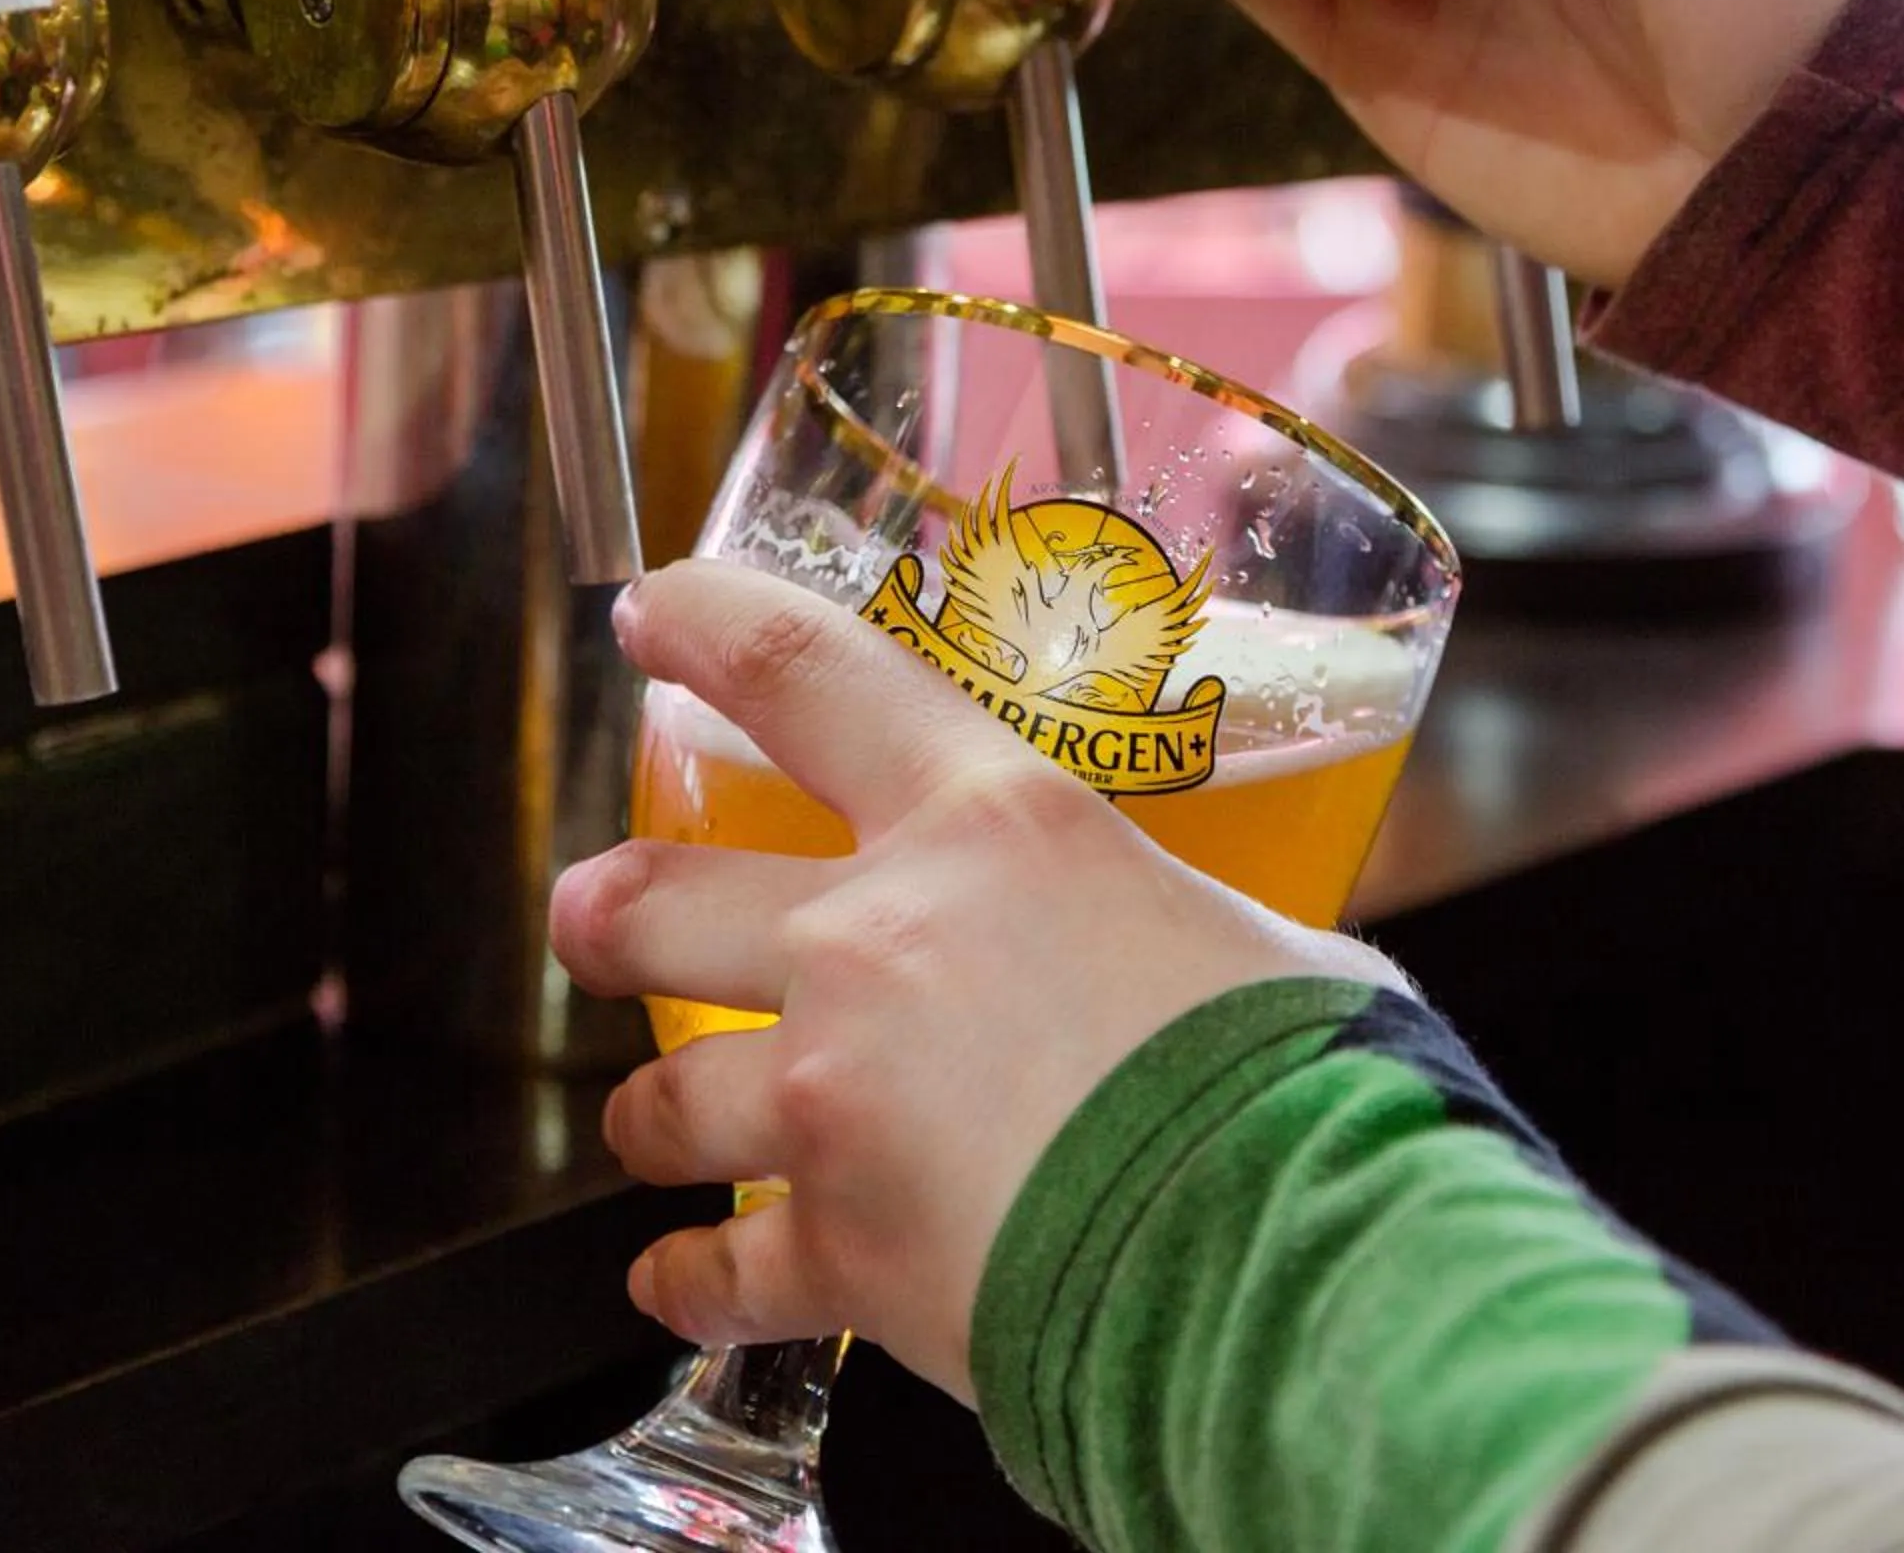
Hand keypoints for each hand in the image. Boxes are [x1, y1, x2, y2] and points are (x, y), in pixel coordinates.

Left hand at [552, 560, 1406, 1403]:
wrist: (1290, 1264)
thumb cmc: (1309, 1083)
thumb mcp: (1264, 940)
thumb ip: (1184, 937)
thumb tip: (1210, 973)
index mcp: (993, 827)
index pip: (809, 673)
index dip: (709, 629)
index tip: (654, 617)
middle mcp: (877, 946)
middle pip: (661, 899)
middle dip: (607, 910)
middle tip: (594, 917)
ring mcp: (834, 1102)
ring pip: (662, 1100)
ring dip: (654, 1116)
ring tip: (657, 1129)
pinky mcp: (838, 1254)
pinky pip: (720, 1274)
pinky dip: (698, 1283)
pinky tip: (692, 1285)